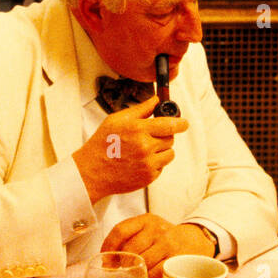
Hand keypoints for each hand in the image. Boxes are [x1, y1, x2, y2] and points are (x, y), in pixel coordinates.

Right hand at [72, 96, 188, 202]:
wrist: (92, 171)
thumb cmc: (102, 144)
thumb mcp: (117, 119)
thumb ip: (140, 109)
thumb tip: (155, 100)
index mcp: (138, 129)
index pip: (169, 124)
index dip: (180, 123)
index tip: (184, 123)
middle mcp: (145, 146)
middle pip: (170, 138)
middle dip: (164, 136)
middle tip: (150, 137)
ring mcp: (148, 163)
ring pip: (169, 153)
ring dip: (162, 150)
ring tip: (144, 150)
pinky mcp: (149, 177)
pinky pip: (162, 166)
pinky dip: (155, 163)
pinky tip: (140, 161)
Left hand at [101, 215, 212, 277]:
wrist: (195, 240)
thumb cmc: (165, 237)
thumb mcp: (149, 228)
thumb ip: (131, 237)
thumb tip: (108, 260)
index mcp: (146, 219)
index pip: (120, 230)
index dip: (108, 247)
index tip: (105, 261)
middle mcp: (157, 229)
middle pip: (130, 250)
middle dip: (121, 265)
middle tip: (119, 273)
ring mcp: (168, 243)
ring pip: (142, 262)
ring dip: (134, 273)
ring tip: (132, 277)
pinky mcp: (176, 258)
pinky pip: (155, 272)